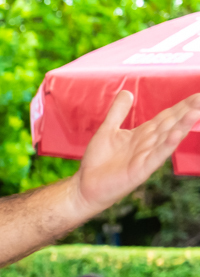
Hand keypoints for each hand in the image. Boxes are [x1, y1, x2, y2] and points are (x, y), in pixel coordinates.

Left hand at [74, 91, 199, 214]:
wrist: (87, 184)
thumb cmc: (99, 160)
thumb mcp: (107, 130)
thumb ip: (118, 112)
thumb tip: (127, 92)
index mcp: (144, 133)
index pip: (167, 117)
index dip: (182, 106)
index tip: (198, 95)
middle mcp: (149, 143)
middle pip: (172, 124)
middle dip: (188, 112)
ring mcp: (147, 156)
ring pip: (168, 138)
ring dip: (182, 126)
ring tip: (196, 112)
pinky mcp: (141, 169)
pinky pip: (156, 155)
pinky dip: (167, 145)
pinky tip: (176, 134)